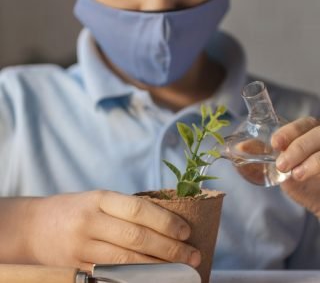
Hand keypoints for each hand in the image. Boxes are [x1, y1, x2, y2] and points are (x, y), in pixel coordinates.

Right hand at [27, 190, 200, 270]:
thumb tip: (167, 222)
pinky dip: (136, 280)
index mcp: (99, 198)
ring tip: (181, 271)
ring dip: (158, 269)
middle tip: (193, 256)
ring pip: (126, 262)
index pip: (139, 209)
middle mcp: (90, 221)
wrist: (34, 227)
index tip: (186, 232)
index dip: (166, 221)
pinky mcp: (76, 269)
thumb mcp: (98, 199)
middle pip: (136, 238)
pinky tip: (154, 280)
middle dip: (169, 249)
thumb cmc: (76, 210)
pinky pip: (111, 278)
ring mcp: (81, 248)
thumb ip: (126, 210)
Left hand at [272, 117, 319, 217]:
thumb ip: (264, 156)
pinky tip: (311, 179)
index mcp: (313, 134)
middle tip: (282, 164)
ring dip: (313, 160)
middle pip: (319, 133)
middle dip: (299, 147)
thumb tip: (239, 148)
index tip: (275, 143)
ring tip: (296, 175)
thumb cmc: (305, 182)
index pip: (305, 124)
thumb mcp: (283, 168)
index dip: (291, 131)